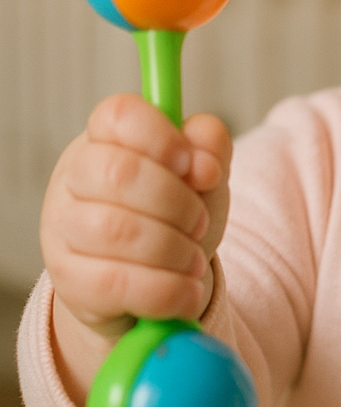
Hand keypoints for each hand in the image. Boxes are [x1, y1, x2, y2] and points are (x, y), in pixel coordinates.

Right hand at [40, 93, 231, 405]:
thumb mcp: (202, 171)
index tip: (196, 167)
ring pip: (117, 230)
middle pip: (120, 173)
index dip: (162, 137)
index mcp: (106, 137)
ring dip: (175, 248)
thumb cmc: (175, 210)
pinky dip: (166, 290)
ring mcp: (64, 230)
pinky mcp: (68, 282)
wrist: (150, 277)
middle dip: (178, 202)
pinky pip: (116, 283)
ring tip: (194, 259)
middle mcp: (74, 178)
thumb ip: (210, 146)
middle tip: (200, 222)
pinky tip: (187, 291)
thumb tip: (204, 164)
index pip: (120, 115)